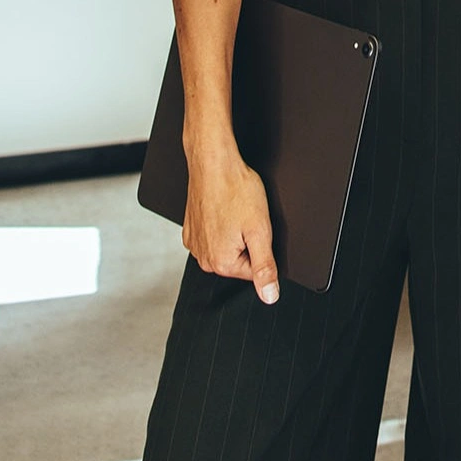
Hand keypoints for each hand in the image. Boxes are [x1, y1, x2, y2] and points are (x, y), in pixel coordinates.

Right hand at [182, 143, 279, 303]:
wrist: (214, 163)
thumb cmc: (236, 190)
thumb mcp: (260, 230)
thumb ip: (265, 267)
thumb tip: (270, 296)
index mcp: (221, 263)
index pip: (254, 270)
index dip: (263, 246)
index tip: (258, 228)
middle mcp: (203, 258)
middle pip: (240, 259)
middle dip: (248, 240)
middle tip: (247, 217)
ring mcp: (195, 243)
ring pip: (227, 246)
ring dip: (235, 231)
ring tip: (236, 210)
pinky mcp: (191, 229)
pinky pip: (214, 234)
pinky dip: (222, 224)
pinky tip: (225, 207)